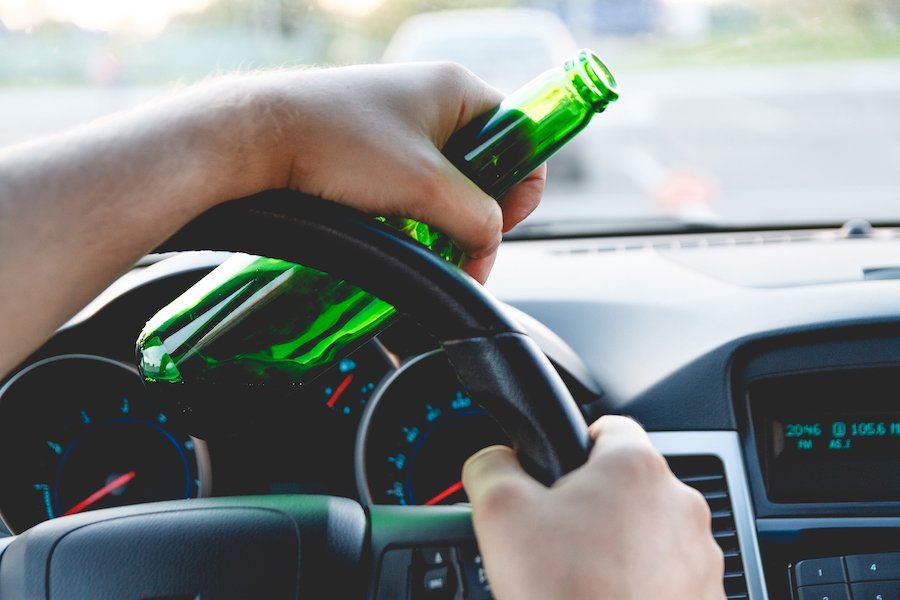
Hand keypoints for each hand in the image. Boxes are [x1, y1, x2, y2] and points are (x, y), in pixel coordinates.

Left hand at [250, 63, 545, 281]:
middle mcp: (435, 97)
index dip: (521, 187)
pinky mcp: (374, 141)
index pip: (521, 136)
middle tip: (459, 243)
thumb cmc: (340, 144)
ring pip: (448, 177)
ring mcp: (402, 117)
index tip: (499, 225)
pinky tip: (395, 226)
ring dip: (443, 215)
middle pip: (486, 162)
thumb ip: (476, 218)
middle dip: (478, 210)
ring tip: (421, 238)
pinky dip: (413, 208)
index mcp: (460, 89)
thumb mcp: (425, 187)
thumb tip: (491, 242)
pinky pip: (414, 179)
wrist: (259, 136)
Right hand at [462, 416, 724, 599]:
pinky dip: (643, 584)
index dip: (573, 447)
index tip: (557, 476)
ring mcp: (700, 555)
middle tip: (558, 539)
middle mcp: (680, 504)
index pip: (607, 427)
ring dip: (621, 545)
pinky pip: (670, 575)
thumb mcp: (499, 513)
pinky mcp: (707, 596)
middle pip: (627, 485)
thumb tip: (492, 460)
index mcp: (634, 467)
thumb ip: (491, 466)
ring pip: (650, 532)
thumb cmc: (566, 596)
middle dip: (593, 505)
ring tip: (584, 578)